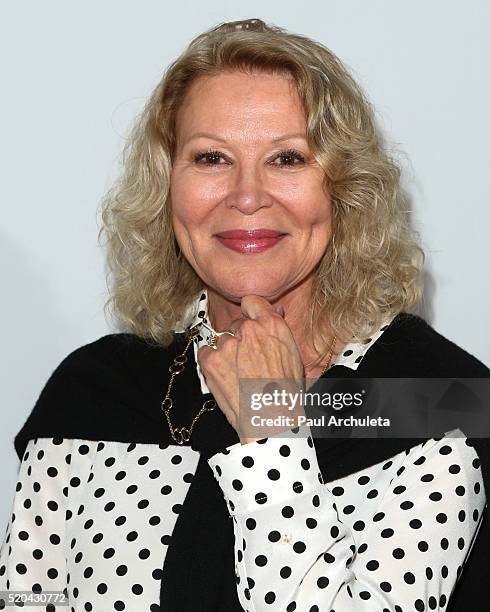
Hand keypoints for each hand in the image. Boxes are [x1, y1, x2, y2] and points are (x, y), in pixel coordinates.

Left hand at [196, 295, 304, 443]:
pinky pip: (206, 352)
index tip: (248, 320)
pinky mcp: (211, 360)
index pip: (252, 301)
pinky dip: (212, 362)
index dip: (250, 312)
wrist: (270, 419)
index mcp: (272, 325)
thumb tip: (276, 311)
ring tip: (239, 375)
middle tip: (248, 361)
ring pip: (222, 340)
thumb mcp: (292, 355)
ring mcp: (228, 344)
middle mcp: (249, 330)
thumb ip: (279, 330)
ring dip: (227, 353)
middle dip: (240, 338)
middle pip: (236, 324)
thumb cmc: (285, 393)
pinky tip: (226, 376)